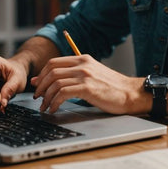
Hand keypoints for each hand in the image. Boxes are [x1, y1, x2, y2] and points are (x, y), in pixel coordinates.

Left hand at [30, 54, 147, 114]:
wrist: (130, 93)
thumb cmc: (111, 87)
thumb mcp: (93, 74)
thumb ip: (74, 74)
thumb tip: (54, 80)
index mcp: (83, 59)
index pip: (54, 62)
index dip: (42, 74)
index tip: (37, 85)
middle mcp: (82, 64)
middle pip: (51, 71)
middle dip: (41, 86)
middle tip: (38, 98)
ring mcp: (85, 75)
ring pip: (55, 82)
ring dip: (46, 97)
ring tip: (44, 107)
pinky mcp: (87, 87)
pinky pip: (63, 93)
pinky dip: (54, 102)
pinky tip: (54, 109)